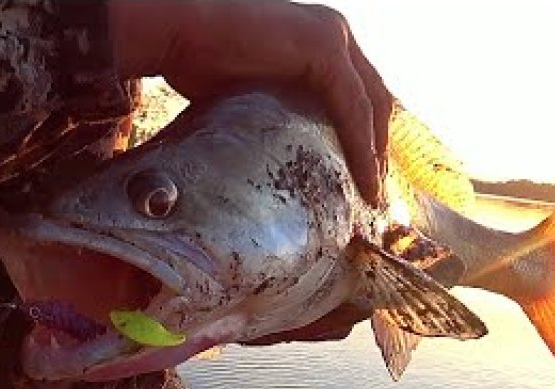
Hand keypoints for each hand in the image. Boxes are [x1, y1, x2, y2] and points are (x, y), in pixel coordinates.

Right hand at [109, 1, 390, 206]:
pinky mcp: (325, 49)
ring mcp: (332, 36)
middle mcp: (333, 31)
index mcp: (319, 38)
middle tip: (375, 188)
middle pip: (374, 96)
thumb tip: (281, 148)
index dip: (367, 132)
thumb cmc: (197, 60)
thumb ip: (281, 109)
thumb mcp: (255, 92)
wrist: (175, 33)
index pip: (358, 90)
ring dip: (376, 152)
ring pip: (370, 105)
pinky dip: (363, 148)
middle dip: (379, 144)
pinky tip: (364, 179)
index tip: (366, 171)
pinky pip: (354, 109)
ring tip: (373, 192)